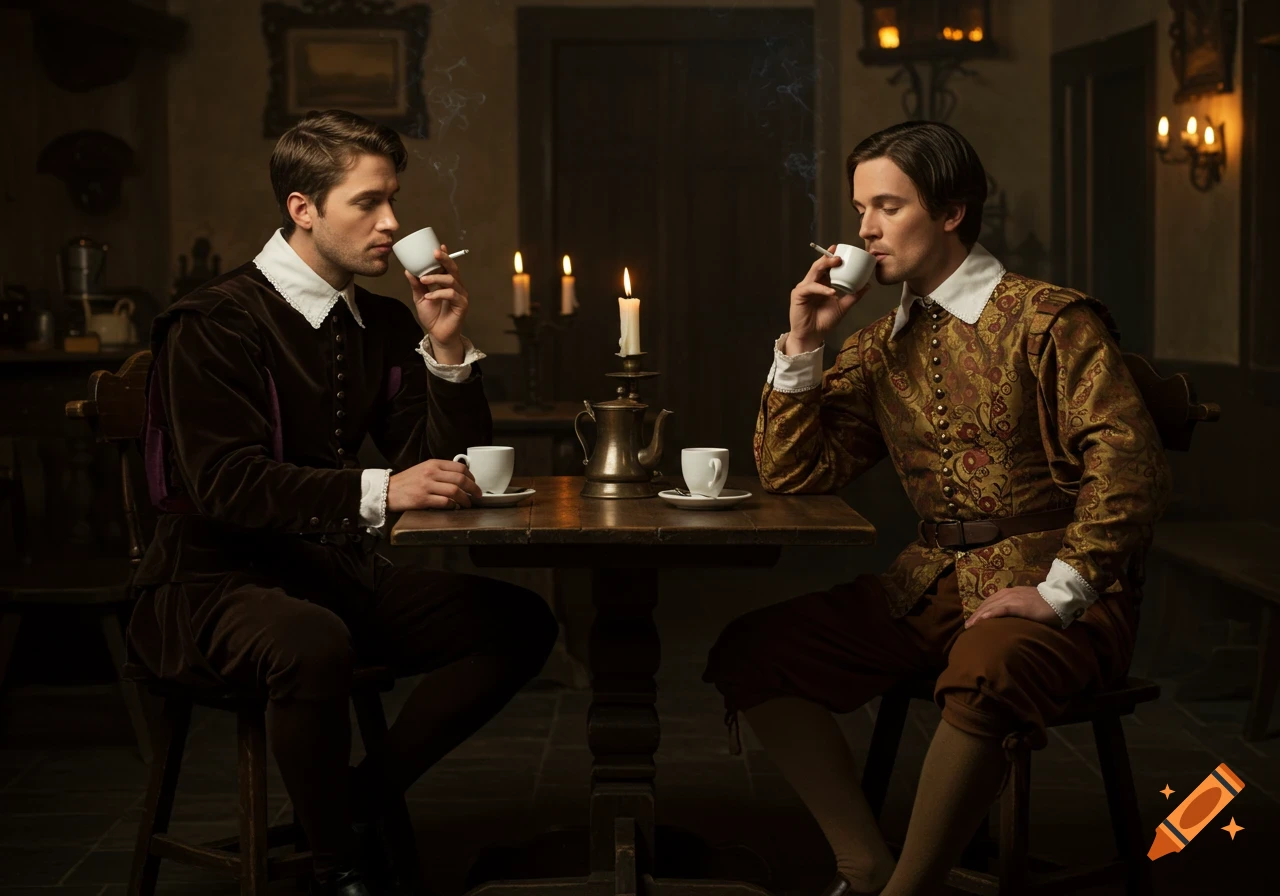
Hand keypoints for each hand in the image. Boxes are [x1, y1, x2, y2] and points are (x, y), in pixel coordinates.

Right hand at [386, 458, 481, 511]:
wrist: (387, 490)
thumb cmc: (406, 481)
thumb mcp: (423, 469)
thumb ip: (439, 471)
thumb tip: (459, 477)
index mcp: (433, 464)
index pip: (459, 468)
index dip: (471, 476)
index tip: (474, 483)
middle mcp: (431, 473)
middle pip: (460, 479)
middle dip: (473, 489)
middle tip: (477, 495)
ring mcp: (427, 486)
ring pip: (455, 491)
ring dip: (465, 499)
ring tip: (468, 504)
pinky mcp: (423, 499)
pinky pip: (445, 502)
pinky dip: (453, 505)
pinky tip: (454, 507)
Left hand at [404, 243, 467, 361]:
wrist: (437, 334)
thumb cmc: (432, 316)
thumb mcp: (420, 298)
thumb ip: (416, 285)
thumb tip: (408, 270)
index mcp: (447, 283)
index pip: (447, 266)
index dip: (444, 255)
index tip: (437, 246)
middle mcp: (456, 286)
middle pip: (453, 269)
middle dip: (444, 259)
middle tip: (434, 253)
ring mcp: (461, 295)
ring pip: (451, 280)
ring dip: (436, 277)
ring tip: (423, 279)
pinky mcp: (462, 305)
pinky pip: (451, 294)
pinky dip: (438, 294)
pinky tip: (429, 296)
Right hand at [786, 245, 869, 354]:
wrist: (812, 336)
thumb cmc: (824, 322)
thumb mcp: (843, 307)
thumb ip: (853, 296)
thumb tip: (867, 286)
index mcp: (821, 284)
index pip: (826, 267)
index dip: (832, 258)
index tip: (841, 250)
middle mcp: (812, 283)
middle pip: (819, 266)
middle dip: (829, 258)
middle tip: (839, 255)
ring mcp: (804, 288)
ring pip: (813, 272)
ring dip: (824, 266)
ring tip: (836, 263)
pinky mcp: (798, 295)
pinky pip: (811, 288)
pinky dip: (822, 289)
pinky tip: (831, 292)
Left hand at [963, 586, 1061, 629]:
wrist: (1060, 599)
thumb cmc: (1045, 604)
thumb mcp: (1027, 605)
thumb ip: (1017, 609)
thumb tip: (1008, 619)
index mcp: (1010, 593)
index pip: (990, 602)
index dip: (980, 611)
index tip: (972, 621)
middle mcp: (1008, 593)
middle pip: (987, 604)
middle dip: (976, 615)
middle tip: (967, 626)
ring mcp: (1013, 598)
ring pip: (991, 606)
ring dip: (979, 616)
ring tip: (970, 626)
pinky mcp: (1019, 604)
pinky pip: (1001, 609)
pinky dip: (991, 614)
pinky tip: (982, 620)